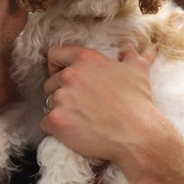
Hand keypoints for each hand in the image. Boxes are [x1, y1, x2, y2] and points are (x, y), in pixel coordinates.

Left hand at [40, 45, 165, 164]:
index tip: (62, 75)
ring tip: (80, 119)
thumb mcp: (138, 70)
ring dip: (60, 111)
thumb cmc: (138, 102)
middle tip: (80, 105)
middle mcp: (70, 76)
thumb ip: (131, 54)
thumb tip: (131, 48)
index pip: (55, 54)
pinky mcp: (56, 121)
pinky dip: (56, 128)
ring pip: (49, 103)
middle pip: (51, 83)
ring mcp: (61, 99)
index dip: (56, 65)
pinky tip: (73, 132)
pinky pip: (45, 123)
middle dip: (62, 93)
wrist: (137, 134)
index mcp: (85, 60)